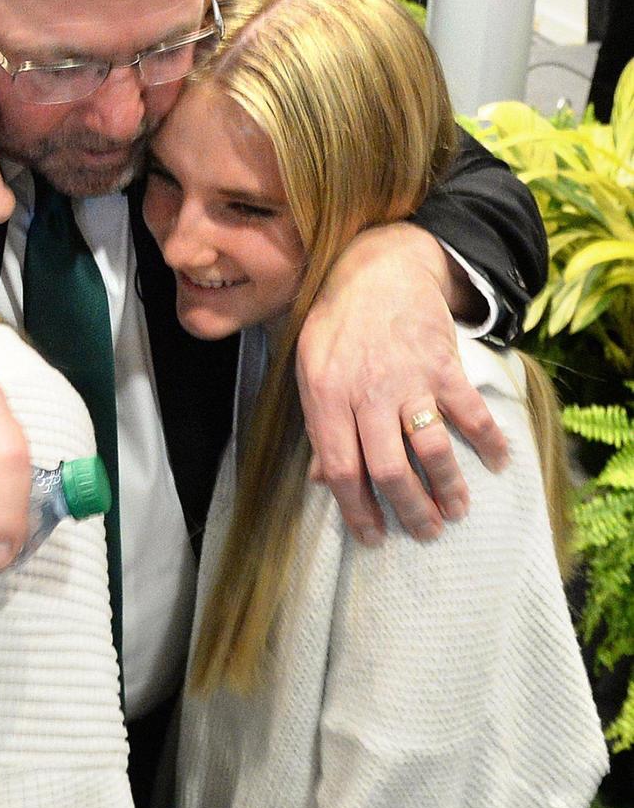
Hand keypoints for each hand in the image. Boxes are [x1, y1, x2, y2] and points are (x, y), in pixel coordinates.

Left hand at [296, 223, 507, 545]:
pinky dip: (489, 441)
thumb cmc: (336, 325)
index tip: (372, 536)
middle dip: (409, 511)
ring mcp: (408, 380)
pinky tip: (497, 462)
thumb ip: (318, 425)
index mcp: (325, 397)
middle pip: (389, 470)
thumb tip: (320, 480)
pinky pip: (470, 411)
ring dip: (448, 487)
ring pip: (432, 449)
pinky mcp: (443, 365)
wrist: (377, 271)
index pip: (340, 469)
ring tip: (454, 511)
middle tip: (423, 531)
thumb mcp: (309, 370)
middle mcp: (366, 393)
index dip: (357, 510)